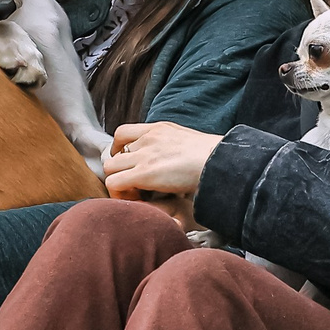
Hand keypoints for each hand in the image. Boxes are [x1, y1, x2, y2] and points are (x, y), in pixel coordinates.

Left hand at [101, 122, 221, 212]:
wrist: (219, 161)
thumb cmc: (213, 157)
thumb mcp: (188, 142)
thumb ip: (174, 147)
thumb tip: (175, 161)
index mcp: (159, 128)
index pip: (123, 132)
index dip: (120, 149)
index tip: (129, 163)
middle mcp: (147, 139)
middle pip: (114, 153)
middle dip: (119, 170)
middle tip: (133, 185)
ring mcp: (144, 155)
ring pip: (110, 167)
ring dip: (117, 182)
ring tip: (133, 194)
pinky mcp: (144, 173)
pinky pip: (114, 183)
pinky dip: (119, 194)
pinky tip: (135, 201)